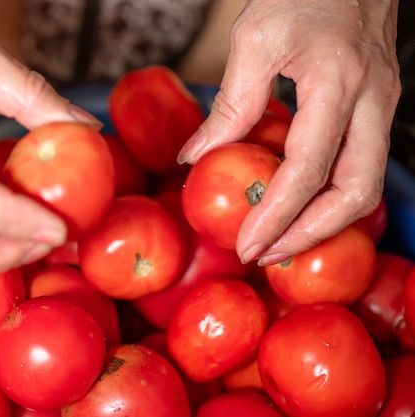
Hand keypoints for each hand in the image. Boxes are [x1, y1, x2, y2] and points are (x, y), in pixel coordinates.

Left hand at [178, 0, 400, 265]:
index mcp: (337, 83)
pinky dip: (331, 195)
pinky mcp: (376, 106)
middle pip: (355, 193)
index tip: (247, 245)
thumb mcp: (255, 39)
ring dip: (325, 221)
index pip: (308, 170)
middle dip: (311, 234)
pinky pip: (361, 165)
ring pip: (366, 185)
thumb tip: (198, 156)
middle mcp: (371, 101)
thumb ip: (231, 103)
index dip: (277, 216)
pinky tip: (299, 203)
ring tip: (282, 238)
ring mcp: (381, 104)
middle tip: (268, 254)